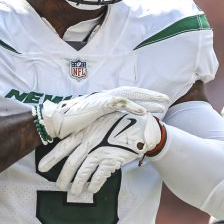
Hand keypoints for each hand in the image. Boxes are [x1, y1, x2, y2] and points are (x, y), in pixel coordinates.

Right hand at [33, 87, 168, 142]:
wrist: (56, 122)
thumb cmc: (71, 125)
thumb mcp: (92, 124)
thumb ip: (104, 123)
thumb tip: (114, 130)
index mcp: (105, 99)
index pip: (129, 96)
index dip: (143, 99)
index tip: (157, 104)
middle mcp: (106, 96)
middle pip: (134, 92)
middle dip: (151, 96)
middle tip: (166, 100)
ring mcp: (103, 98)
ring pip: (131, 95)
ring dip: (147, 100)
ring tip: (162, 104)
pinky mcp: (99, 104)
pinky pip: (119, 104)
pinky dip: (132, 107)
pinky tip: (143, 112)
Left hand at [38, 111, 164, 196]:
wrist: (140, 127)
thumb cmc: (117, 124)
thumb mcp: (97, 123)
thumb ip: (84, 133)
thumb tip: (70, 145)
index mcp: (83, 132)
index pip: (62, 147)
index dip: (51, 158)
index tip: (41, 168)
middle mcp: (89, 142)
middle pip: (70, 163)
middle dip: (63, 177)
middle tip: (59, 186)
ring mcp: (100, 151)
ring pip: (83, 173)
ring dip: (77, 185)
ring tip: (74, 192)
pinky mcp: (111, 160)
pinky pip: (99, 177)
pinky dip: (94, 185)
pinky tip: (92, 189)